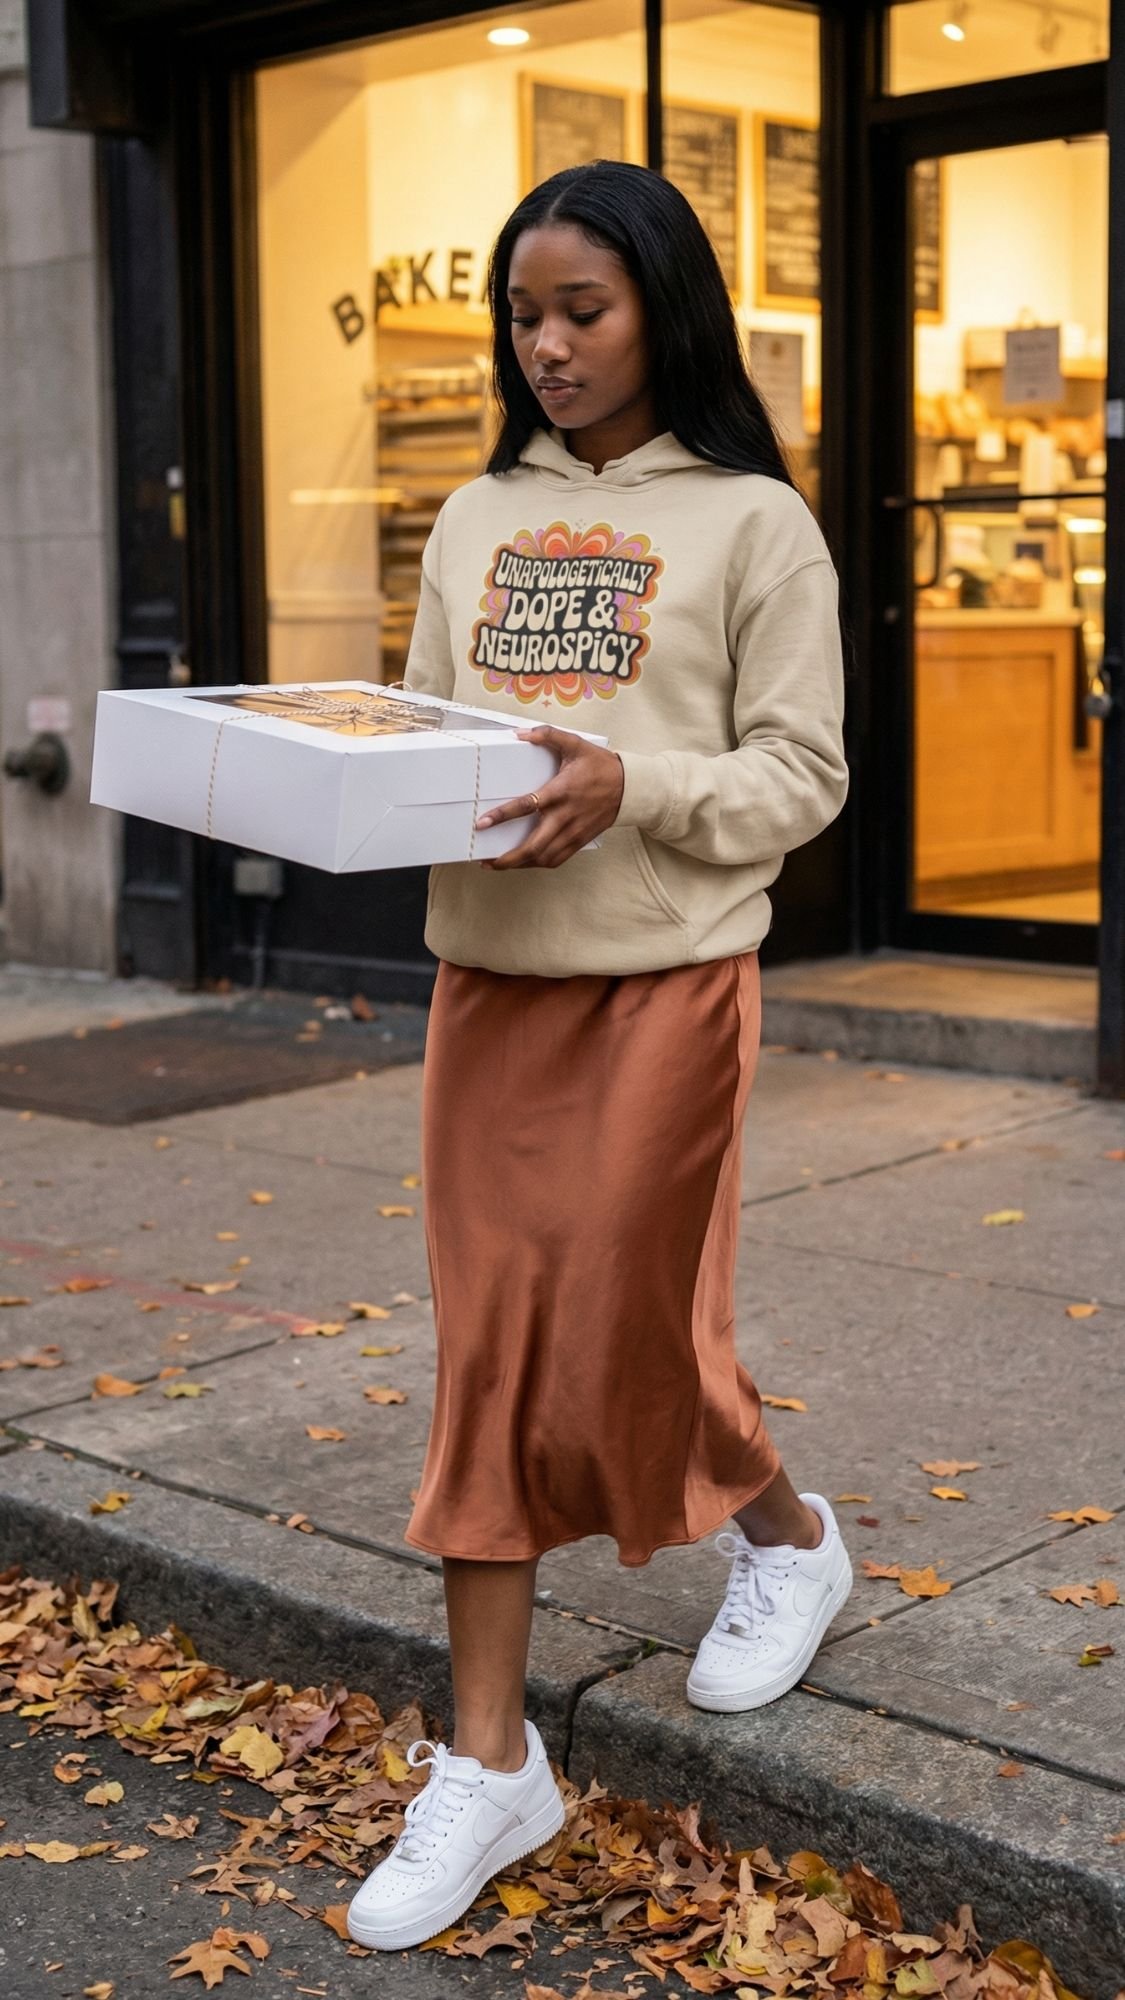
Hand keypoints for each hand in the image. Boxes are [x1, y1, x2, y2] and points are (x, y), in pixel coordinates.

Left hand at [475, 725, 623, 868]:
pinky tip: (524, 863)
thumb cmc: (600, 765)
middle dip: (508, 858)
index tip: (483, 824)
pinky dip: (537, 864)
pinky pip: (556, 859)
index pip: (526, 806)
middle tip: (485, 860)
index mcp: (560, 792)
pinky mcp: (579, 841)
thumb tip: (521, 733)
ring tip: (498, 864)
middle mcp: (565, 817)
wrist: (629, 787)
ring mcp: (573, 832)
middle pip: (533, 846)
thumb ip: (548, 735)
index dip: (502, 816)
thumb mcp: (575, 744)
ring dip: (519, 865)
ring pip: (543, 858)